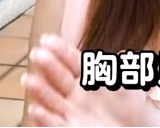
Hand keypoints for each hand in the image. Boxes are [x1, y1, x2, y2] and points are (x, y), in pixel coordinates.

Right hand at [22, 34, 138, 125]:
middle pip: (59, 77)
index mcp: (89, 77)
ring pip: (51, 98)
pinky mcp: (68, 127)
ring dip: (40, 90)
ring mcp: (71, 110)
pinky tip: (36, 110)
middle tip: (37, 54)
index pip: (73, 60)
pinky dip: (44, 118)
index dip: (60, 50)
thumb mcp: (129, 86)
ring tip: (28, 79)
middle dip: (48, 65)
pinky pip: (54, 123)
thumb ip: (123, 70)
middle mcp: (76, 92)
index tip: (47, 39)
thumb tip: (123, 54)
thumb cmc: (130, 106)